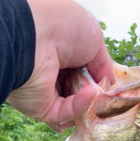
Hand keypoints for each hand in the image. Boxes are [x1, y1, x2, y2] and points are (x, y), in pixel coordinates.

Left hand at [7, 0, 114, 131]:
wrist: (31, 36)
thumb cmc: (62, 27)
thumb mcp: (93, 37)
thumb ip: (102, 63)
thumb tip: (108, 83)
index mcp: (60, 53)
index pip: (82, 72)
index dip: (96, 78)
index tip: (108, 82)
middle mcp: (51, 73)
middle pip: (78, 92)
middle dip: (94, 94)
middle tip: (107, 92)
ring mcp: (45, 93)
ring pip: (73, 108)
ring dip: (89, 102)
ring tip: (99, 94)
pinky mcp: (41, 108)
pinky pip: (65, 113)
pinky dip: (80, 106)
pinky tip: (89, 95)